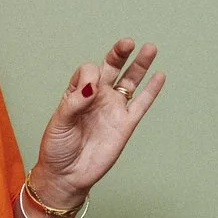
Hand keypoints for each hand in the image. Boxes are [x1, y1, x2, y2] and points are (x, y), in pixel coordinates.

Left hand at [32, 38, 165, 205]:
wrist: (66, 175)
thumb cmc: (57, 148)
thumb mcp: (59, 123)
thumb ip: (75, 103)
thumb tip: (93, 86)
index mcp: (78, 92)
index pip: (88, 71)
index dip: (89, 75)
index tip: (88, 90)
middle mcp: (97, 96)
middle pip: (112, 67)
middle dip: (120, 53)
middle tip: (128, 43)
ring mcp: (113, 109)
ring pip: (130, 81)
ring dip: (140, 65)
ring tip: (150, 49)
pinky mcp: (126, 124)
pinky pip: (141, 104)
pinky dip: (151, 91)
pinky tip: (160, 75)